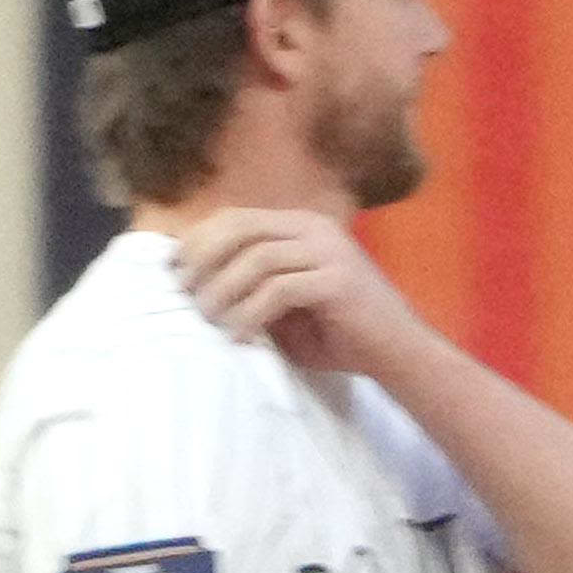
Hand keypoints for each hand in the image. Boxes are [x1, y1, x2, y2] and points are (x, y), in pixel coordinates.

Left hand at [169, 206, 434, 384]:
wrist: (398, 354)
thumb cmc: (338, 332)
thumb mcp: (285, 302)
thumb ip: (251, 285)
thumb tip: (193, 284)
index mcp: (301, 226)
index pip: (236, 218)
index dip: (198, 241)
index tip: (174, 273)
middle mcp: (315, 229)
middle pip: (241, 228)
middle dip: (204, 260)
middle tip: (186, 294)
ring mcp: (330, 252)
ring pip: (256, 259)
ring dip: (223, 291)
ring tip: (210, 319)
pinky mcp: (338, 282)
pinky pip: (278, 290)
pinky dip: (250, 314)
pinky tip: (239, 336)